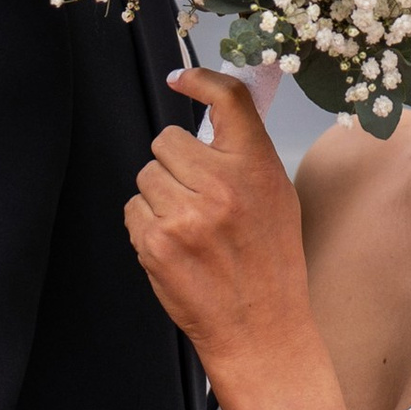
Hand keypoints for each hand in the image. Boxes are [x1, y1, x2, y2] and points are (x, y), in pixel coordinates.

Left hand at [125, 70, 312, 382]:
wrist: (261, 329)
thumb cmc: (270, 263)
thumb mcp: (277, 197)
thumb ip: (245, 156)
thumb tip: (209, 118)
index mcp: (257, 167)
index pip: (228, 99)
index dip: (199, 80)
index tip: (181, 81)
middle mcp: (222, 184)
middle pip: (166, 140)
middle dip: (174, 164)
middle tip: (195, 195)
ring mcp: (186, 214)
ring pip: (146, 175)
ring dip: (159, 196)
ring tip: (188, 227)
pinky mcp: (157, 243)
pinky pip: (132, 209)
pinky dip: (146, 226)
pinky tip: (174, 246)